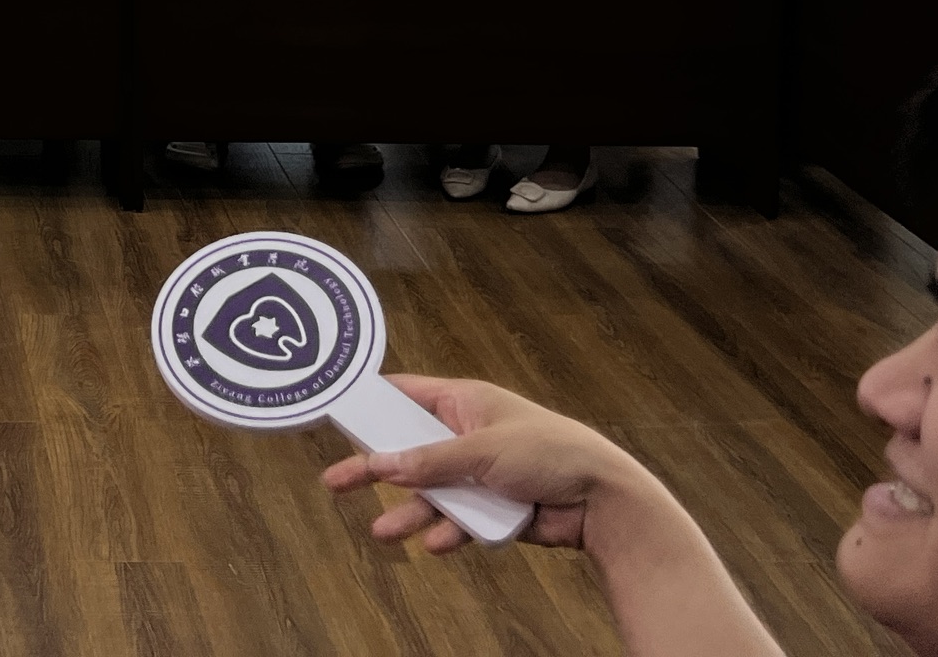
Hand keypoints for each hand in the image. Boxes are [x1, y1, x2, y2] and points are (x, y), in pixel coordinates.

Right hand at [321, 376, 638, 553]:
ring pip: (432, 492)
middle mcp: (467, 435)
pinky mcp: (493, 507)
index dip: (374, 403)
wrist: (600, 499)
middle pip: (410, 450)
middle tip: (337, 481)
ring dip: (409, 512)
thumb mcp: (482, 449)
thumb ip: (431, 460)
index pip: (408, 395)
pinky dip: (448, 530)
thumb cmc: (548, 451)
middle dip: (377, 468)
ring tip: (383, 532)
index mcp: (464, 403)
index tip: (339, 412)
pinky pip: (460, 519)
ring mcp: (479, 473)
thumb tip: (383, 464)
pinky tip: (436, 543)